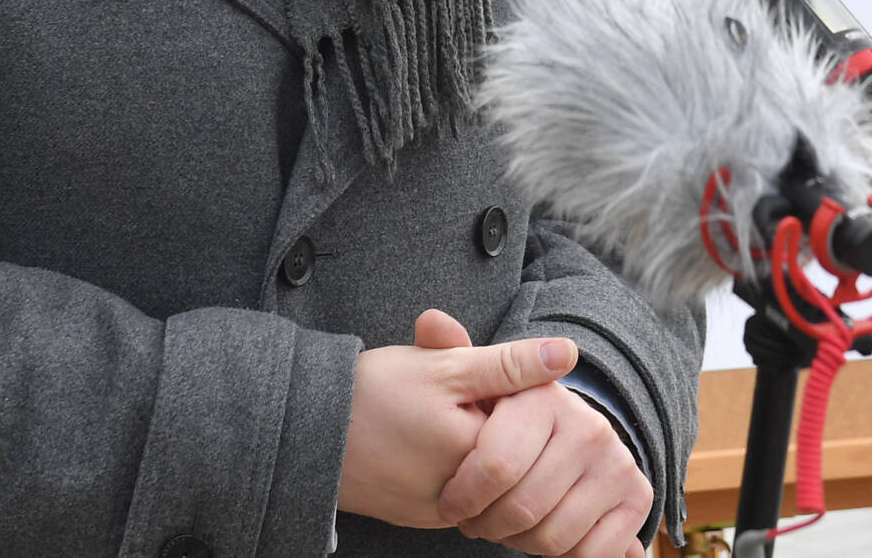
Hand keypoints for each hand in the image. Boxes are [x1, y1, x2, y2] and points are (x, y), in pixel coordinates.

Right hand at [337, 309, 577, 527]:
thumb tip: (568, 352)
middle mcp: (467, 497)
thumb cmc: (371, 394)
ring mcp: (443, 514)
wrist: (304, 434)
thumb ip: (509, 363)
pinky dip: (452, 466)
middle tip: (446, 398)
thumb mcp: (444, 367)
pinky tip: (421, 440)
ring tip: (430, 418)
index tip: (470, 379)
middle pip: (508, 454)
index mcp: (479, 456)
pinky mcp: (423, 518)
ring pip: (484, 475)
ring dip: (471, 443)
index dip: (504, 394)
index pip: (528, 426)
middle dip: (488, 420)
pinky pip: (459, 493)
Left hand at [428, 314, 651, 557]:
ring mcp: (618, 462)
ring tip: (506, 525)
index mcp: (546, 397)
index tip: (451, 502)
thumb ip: (448, 354)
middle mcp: (590, 427)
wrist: (558, 438)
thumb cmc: (504, 420)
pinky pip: (591, 554)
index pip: (496, 467)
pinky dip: (562, 557)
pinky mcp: (637, 498)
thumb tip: (430, 320)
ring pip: (552, 537)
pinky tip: (544, 535)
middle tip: (477, 519)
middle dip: (488, 524)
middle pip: (522, 510)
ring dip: (520, 543)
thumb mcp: (473, 385)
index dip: (463, 496)